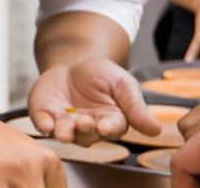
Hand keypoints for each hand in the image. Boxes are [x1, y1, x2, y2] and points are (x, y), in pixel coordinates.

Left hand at [27, 59, 159, 146]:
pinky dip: (43, 124)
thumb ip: (135, 105)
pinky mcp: (46, 116)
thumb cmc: (102, 75)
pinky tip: (44, 124)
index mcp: (111, 121)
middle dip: (85, 130)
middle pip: (87, 135)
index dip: (109, 128)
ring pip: (66, 133)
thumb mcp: (121, 82)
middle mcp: (89, 128)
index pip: (113, 129)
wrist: (72, 64)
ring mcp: (66, 124)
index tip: (105, 127)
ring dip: (65, 132)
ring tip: (63, 130)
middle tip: (83, 123)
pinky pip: (43, 123)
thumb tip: (156, 129)